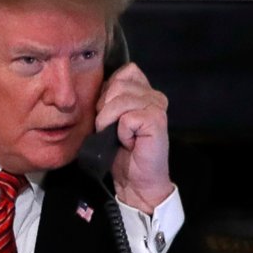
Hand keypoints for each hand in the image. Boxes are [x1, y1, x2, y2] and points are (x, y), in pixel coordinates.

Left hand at [93, 61, 173, 213]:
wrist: (135, 180)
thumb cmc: (119, 151)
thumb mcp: (109, 119)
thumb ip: (108, 99)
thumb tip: (94, 85)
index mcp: (144, 91)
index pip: (124, 71)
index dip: (108, 91)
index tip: (108, 113)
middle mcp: (154, 95)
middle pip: (118, 83)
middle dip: (105, 107)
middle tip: (112, 128)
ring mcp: (158, 106)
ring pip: (119, 100)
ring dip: (109, 121)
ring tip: (118, 136)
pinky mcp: (157, 120)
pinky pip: (126, 118)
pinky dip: (121, 132)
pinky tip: (128, 142)